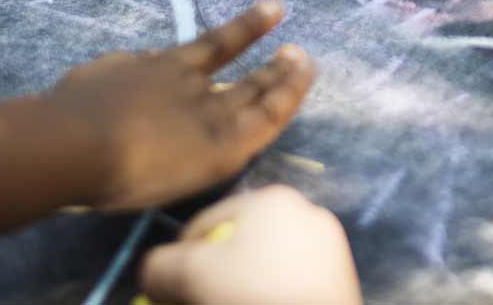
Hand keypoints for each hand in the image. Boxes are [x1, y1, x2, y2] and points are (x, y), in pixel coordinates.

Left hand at [43, 0, 315, 211]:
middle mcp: (202, 99)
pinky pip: (162, 58)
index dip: (290, 87)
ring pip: (215, 48)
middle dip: (276, 67)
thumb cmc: (128, 176)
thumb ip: (213, 149)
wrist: (70, 142)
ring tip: (270, 10)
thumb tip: (222, 131)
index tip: (306, 63)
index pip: (267, 108)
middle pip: (247, 82)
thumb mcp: (186, 176)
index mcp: (220, 135)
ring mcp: (167, 74)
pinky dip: (171, 60)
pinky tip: (163, 60)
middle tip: (296, 48)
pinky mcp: (133, 63)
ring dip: (245, 29)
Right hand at [138, 186, 360, 304]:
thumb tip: (154, 273)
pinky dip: (267, 296)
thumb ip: (160, 266)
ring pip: (261, 269)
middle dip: (210, 278)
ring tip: (228, 301)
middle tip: (199, 299)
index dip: (178, 263)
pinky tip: (258, 304)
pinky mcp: (338, 281)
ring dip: (236, 289)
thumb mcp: (190, 275)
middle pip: (235, 248)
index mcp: (271, 198)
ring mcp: (327, 248)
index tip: (172, 294)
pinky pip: (286, 286)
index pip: (202, 226)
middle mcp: (304, 213)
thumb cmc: (253, 295)